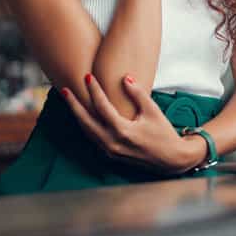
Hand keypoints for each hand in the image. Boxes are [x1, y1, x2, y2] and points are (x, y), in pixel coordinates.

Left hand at [60, 72, 203, 174]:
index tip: (88, 76)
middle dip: (74, 105)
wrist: (172, 159)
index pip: (102, 107)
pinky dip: (86, 125)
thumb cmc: (164, 133)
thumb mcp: (153, 111)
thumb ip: (137, 94)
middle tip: (64, 90)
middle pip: (86, 121)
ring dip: (77, 115)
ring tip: (69, 101)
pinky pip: (93, 138)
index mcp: (123, 131)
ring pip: (87, 131)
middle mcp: (112, 143)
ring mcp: (110, 150)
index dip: (94, 90)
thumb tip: (124, 78)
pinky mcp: (111, 154)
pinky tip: (82, 116)